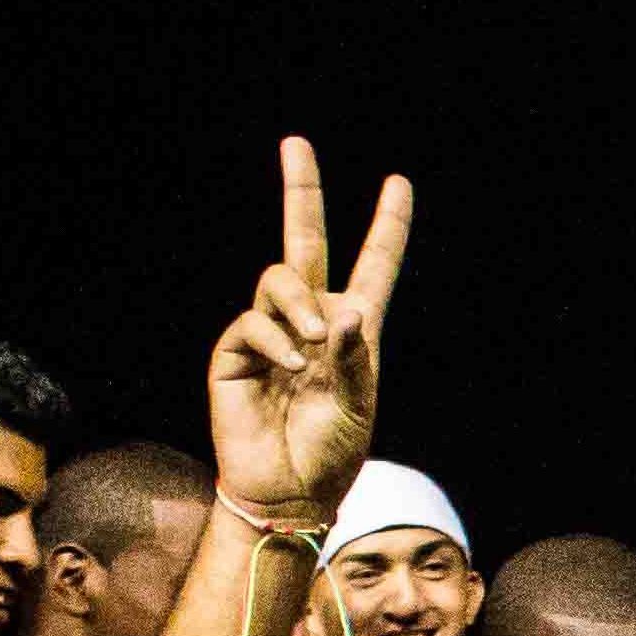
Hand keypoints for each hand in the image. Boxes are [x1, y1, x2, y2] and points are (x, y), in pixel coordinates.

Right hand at [206, 138, 415, 524]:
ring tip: (314, 348)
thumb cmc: (329, 453)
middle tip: (295, 143)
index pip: (373, 266)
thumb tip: (343, 309)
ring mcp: (271, 332)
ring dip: (300, 305)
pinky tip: (291, 367)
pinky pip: (252, 321)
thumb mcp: (358, 405)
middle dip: (301, 190)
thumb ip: (355, 357)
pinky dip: (276, 339)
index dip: (387, 227)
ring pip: (279, 279)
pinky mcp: (236, 351)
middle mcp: (311, 319)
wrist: (289, 492)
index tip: (399, 184)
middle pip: (305, 240)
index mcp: (354, 330)